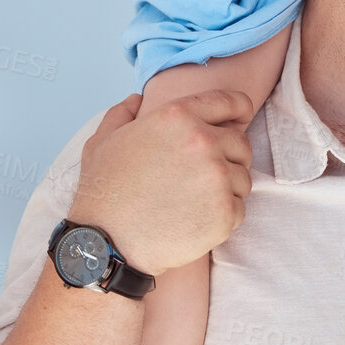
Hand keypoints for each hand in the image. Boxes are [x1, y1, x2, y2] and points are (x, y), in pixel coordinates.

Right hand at [67, 89, 254, 275]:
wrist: (104, 244)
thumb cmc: (103, 192)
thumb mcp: (102, 140)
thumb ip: (123, 113)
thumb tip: (137, 100)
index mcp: (178, 115)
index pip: (232, 102)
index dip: (238, 112)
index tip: (238, 123)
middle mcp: (202, 141)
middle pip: (242, 143)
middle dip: (230, 157)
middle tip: (205, 176)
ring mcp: (216, 177)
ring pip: (242, 178)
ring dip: (226, 189)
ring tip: (195, 201)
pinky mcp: (224, 213)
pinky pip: (239, 209)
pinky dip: (223, 217)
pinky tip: (196, 221)